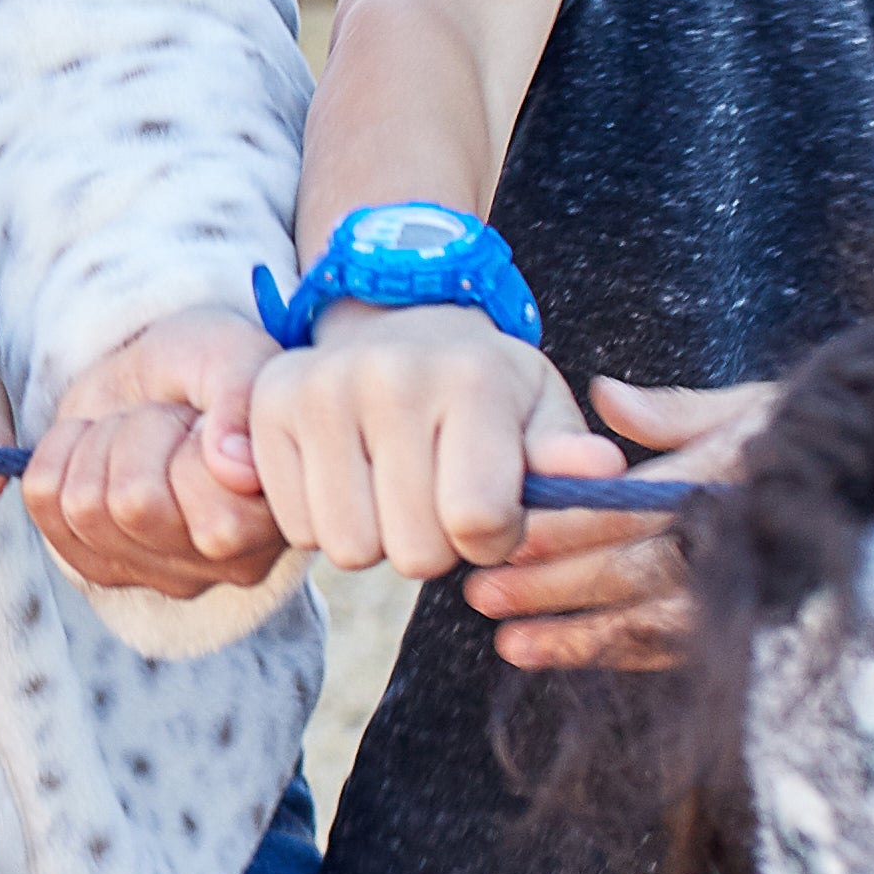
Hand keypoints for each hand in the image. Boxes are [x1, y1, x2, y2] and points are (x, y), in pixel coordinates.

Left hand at [24, 306, 289, 594]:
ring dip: (100, 442)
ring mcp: (159, 573)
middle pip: (136, 505)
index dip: (192, 444)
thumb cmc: (210, 370)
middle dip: (139, 432)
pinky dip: (59, 452)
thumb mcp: (235, 354)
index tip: (205, 420)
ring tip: (135, 431)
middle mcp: (225, 564)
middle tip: (166, 419)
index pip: (216, 519)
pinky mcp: (100, 564)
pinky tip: (99, 448)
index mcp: (276, 521)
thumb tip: (232, 468)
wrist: (165, 377)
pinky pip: (44, 501)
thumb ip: (240, 398)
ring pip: (85, 505)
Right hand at [219, 299, 617, 580]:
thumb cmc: (482, 387)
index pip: (478, 522)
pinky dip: (327, 523)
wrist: (399, 324)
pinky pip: (297, 528)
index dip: (493, 541)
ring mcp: (319, 389)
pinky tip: (351, 481)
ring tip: (394, 491)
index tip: (494, 515)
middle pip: (414, 549)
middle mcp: (389, 375)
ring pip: (349, 548)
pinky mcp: (268, 408)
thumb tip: (605, 471)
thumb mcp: (538, 412)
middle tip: (438, 500)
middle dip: (436, 546)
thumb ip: (567, 456)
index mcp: (471, 378)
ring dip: (379, 540)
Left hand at [461, 376, 770, 675]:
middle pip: (632, 567)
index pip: (633, 507)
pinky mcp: (762, 631)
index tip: (509, 535)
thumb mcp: (762, 405)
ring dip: (577, 634)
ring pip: (652, 620)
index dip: (568, 527)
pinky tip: (567, 656)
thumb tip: (604, 396)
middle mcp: (741, 534)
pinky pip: (683, 648)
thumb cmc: (823, 439)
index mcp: (732, 474)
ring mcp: (754, 588)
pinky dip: (621, 654)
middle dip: (555, 584)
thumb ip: (678, 411)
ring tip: (510, 644)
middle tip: (484, 593)